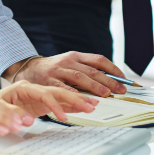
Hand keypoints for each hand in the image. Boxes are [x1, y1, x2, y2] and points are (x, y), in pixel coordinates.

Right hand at [7, 52, 128, 96]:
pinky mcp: (48, 80)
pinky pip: (61, 87)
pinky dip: (71, 92)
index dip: (113, 69)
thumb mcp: (70, 65)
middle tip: (119, 91)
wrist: (29, 69)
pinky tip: (80, 98)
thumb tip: (111, 83)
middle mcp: (68, 61)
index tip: (124, 80)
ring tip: (105, 95)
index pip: (99, 60)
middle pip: (91, 70)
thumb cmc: (54, 70)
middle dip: (108, 81)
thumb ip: (86, 71)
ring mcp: (57, 70)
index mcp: (76, 56)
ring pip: (79, 77)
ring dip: (94, 86)